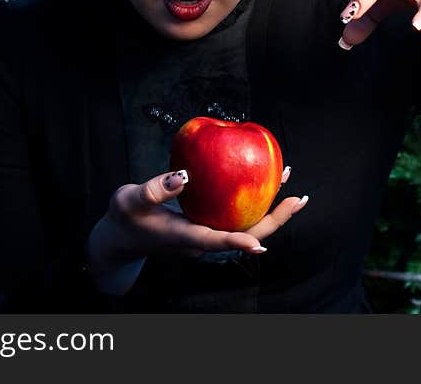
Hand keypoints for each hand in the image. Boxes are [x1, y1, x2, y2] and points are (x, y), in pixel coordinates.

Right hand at [87, 166, 306, 294]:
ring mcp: (208, 233)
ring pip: (246, 223)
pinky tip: (260, 176)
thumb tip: (184, 176)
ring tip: (288, 178)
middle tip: (299, 198)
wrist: (121, 237)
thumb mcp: (130, 199)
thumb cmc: (124, 217)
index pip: (215, 242)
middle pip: (246, 234)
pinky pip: (237, 213)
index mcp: (185, 237)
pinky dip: (253, 197)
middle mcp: (203, 238)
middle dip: (275, 218)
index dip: (237, 242)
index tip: (260, 244)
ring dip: (270, 206)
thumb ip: (155, 189)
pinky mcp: (208, 224)